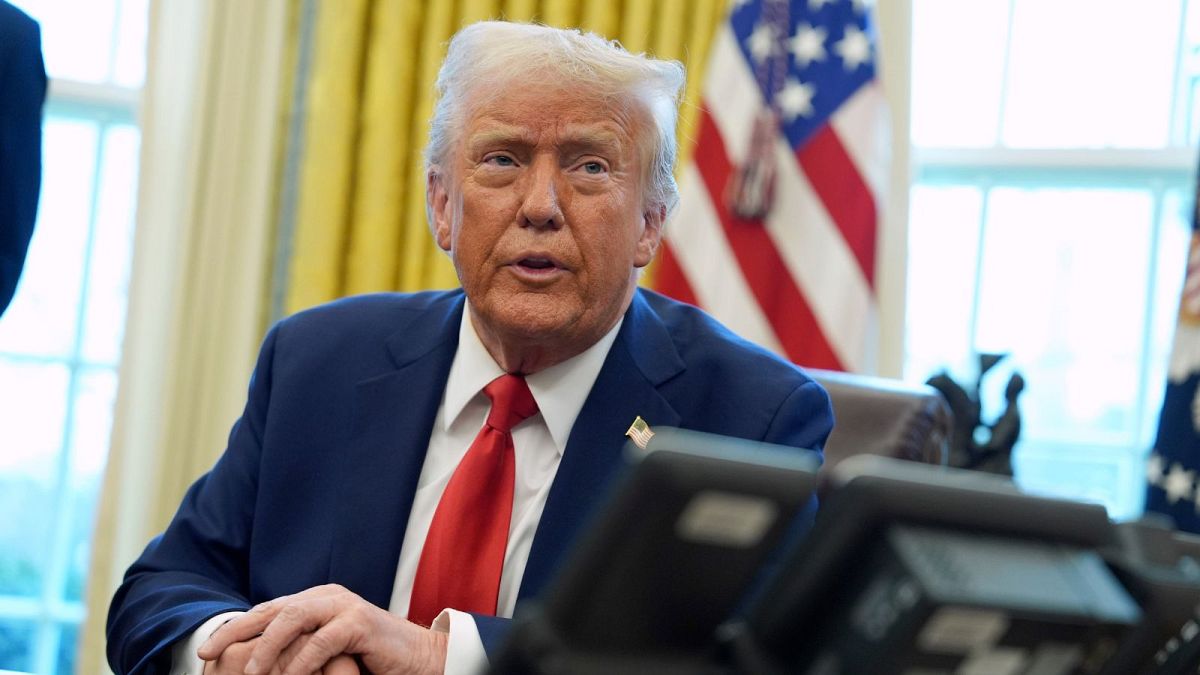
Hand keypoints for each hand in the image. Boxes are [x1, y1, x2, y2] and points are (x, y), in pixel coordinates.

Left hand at [197, 584, 447, 674]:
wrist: (417, 659)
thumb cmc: (370, 659)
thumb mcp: (327, 651)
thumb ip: (300, 647)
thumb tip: (257, 663)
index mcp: (317, 600)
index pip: (267, 610)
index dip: (235, 628)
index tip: (206, 649)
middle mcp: (328, 597)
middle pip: (273, 609)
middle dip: (237, 632)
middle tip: (209, 654)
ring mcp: (345, 607)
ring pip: (294, 617)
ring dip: (267, 647)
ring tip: (249, 673)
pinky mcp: (361, 623)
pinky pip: (323, 640)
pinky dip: (302, 662)